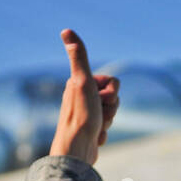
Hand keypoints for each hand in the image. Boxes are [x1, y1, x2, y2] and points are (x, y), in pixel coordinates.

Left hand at [49, 28, 119, 164]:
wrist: (77, 150)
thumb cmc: (81, 116)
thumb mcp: (82, 81)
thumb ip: (78, 56)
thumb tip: (66, 30)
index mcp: (79, 83)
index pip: (113, 82)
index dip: (112, 92)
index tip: (99, 100)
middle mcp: (80, 96)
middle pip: (114, 97)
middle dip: (111, 108)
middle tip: (98, 116)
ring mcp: (85, 113)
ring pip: (112, 112)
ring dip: (109, 120)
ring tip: (96, 127)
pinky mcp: (88, 129)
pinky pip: (106, 128)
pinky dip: (103, 133)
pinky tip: (94, 138)